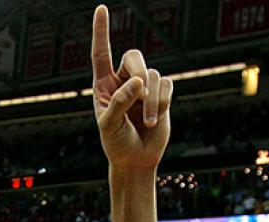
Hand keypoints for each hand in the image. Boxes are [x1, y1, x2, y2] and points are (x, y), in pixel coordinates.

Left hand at [91, 5, 171, 169]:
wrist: (135, 160)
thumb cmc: (116, 143)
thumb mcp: (109, 125)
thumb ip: (119, 102)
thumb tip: (138, 81)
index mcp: (103, 84)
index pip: (101, 53)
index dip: (102, 31)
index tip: (102, 8)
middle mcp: (123, 81)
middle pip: (134, 57)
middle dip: (139, 71)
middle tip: (140, 89)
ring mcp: (144, 87)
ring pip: (153, 76)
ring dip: (151, 100)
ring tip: (147, 121)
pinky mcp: (161, 95)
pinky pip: (167, 86)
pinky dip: (162, 103)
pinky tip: (154, 119)